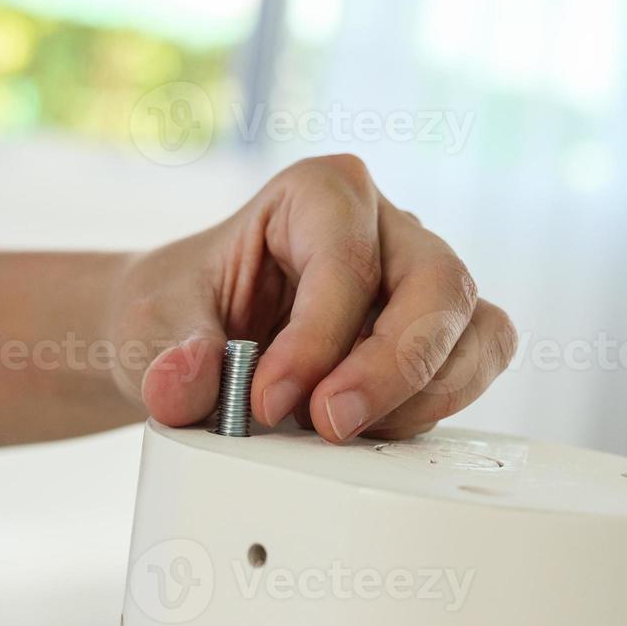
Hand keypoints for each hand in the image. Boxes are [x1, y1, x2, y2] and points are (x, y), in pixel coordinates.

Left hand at [111, 155, 517, 442]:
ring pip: (475, 330)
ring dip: (421, 396)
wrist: (187, 335)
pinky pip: (473, 367)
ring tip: (343, 432)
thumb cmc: (181, 308)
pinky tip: (371, 430)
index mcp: (320, 193)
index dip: (314, 341)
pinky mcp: (440, 336)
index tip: (267, 401)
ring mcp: (423, 280)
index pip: (346, 261)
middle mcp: (387, 227)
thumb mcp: (152, 324)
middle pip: (438, 285)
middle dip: (392, 367)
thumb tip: (185, 385)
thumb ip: (171, 355)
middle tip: (331, 424)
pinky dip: (433, 408)